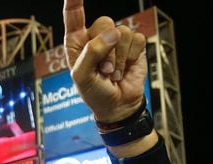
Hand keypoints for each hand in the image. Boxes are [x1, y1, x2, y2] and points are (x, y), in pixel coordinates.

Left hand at [62, 0, 146, 123]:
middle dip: (105, 48)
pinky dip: (131, 57)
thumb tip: (113, 33)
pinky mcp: (134, 45)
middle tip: (104, 69)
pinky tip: (125, 69)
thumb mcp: (82, 76)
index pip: (74, 16)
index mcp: (77, 42)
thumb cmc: (94, 92)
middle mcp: (96, 37)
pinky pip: (137, 38)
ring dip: (118, 57)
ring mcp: (116, 40)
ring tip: (113, 73)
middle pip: (104, 22)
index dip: (74, 2)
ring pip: (122, 32)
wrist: (116, 105)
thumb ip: (92, 53)